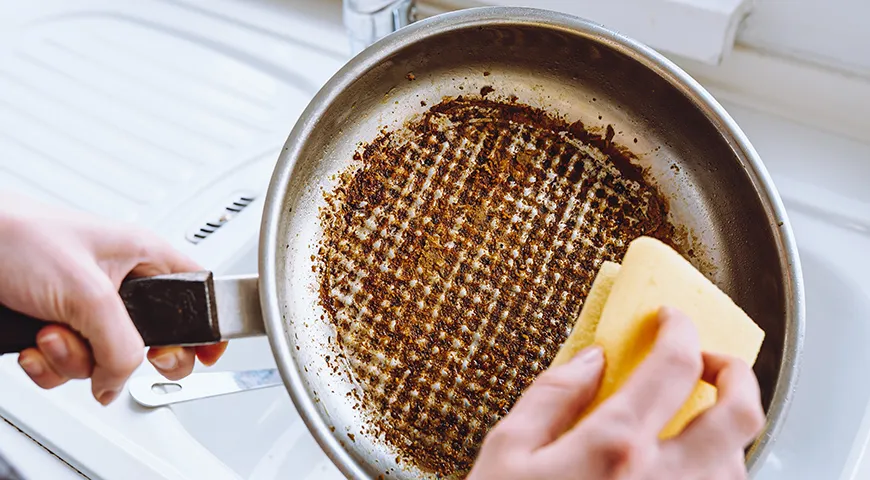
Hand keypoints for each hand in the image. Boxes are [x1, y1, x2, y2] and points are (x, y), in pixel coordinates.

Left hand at [0, 194, 226, 404]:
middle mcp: (121, 285)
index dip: (204, 326)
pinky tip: (35, 343)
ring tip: (52, 332)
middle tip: (117, 358)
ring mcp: (87, 309)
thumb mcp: (88, 293)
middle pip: (152, 340)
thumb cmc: (18, 236)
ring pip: (105, 359)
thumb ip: (120, 343)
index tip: (205, 354)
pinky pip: (70, 366)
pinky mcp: (57, 327)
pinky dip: (49, 365)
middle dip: (125, 357)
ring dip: (74, 359)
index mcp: (145, 257)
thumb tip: (121, 380)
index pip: (196, 294)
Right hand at [467, 307, 764, 479]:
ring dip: (726, 427)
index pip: (674, 364)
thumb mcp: (506, 452)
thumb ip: (551, 396)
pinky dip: (713, 470)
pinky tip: (680, 466)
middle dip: (736, 372)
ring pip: (740, 461)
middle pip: (741, 413)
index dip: (679, 328)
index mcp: (615, 448)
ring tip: (692, 417)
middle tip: (708, 360)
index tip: (670, 319)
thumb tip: (591, 360)